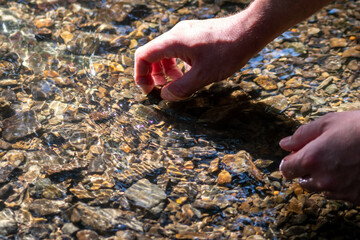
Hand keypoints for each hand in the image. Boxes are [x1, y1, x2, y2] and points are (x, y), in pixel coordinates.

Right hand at [134, 15, 259, 100]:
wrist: (249, 31)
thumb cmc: (228, 51)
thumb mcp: (203, 75)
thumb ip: (181, 88)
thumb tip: (166, 97)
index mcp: (173, 41)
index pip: (144, 56)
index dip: (141, 75)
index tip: (149, 91)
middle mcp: (176, 34)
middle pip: (153, 54)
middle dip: (154, 75)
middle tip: (163, 90)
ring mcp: (186, 34)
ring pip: (166, 53)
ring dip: (166, 71)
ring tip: (177, 84)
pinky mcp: (195, 36)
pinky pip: (178, 51)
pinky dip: (177, 64)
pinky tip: (190, 74)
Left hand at [279, 111, 359, 203]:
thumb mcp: (329, 122)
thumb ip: (302, 135)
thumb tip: (284, 144)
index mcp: (311, 159)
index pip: (286, 169)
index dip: (290, 161)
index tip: (296, 155)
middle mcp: (323, 179)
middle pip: (302, 181)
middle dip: (306, 170)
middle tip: (321, 155)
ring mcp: (340, 191)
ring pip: (321, 189)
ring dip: (323, 178)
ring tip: (340, 161)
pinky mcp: (356, 198)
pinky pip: (340, 194)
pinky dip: (341, 185)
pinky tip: (352, 170)